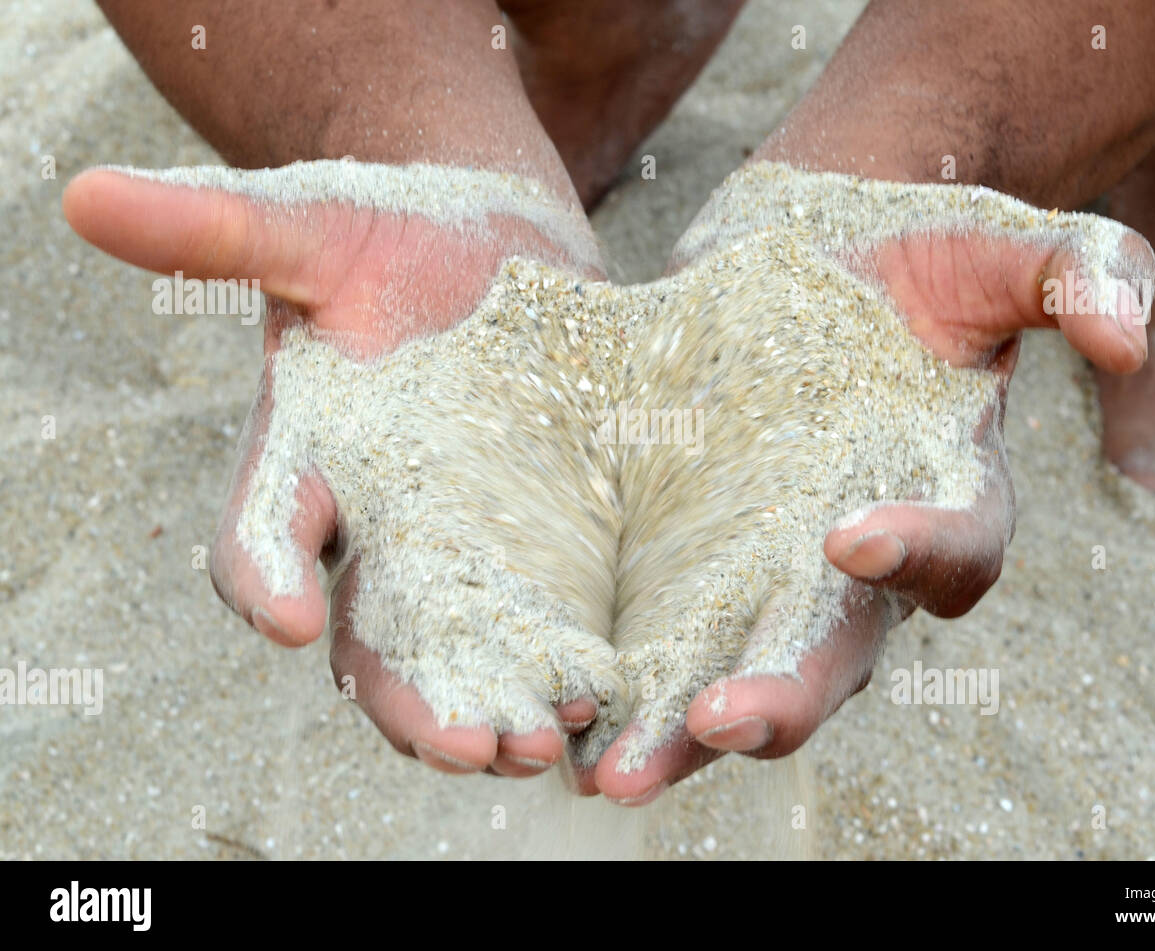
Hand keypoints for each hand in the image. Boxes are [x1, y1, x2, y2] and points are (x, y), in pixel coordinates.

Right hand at [63, 161, 613, 776]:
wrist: (491, 241)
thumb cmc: (388, 233)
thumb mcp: (311, 229)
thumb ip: (221, 232)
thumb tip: (86, 196)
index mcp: (312, 464)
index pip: (264, 540)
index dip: (268, 579)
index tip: (288, 620)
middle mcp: (382, 525)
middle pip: (375, 640)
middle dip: (410, 700)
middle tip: (462, 744)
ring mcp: (470, 541)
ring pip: (467, 654)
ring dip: (498, 708)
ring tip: (543, 744)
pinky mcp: (548, 536)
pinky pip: (553, 620)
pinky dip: (570, 666)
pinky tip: (605, 698)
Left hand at [588, 162, 1154, 803]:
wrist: (786, 264)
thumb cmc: (895, 263)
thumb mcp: (982, 250)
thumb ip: (1072, 270)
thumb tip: (1125, 341)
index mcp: (941, 497)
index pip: (957, 545)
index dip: (920, 545)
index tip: (852, 531)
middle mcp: (854, 569)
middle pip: (835, 654)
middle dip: (783, 695)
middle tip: (722, 720)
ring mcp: (763, 581)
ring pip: (737, 679)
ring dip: (683, 733)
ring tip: (621, 774)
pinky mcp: (685, 576)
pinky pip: (659, 649)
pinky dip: (621, 691)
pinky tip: (569, 723)